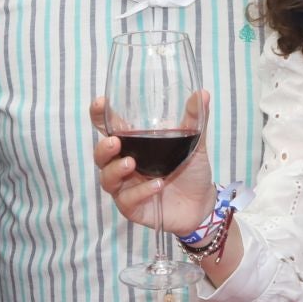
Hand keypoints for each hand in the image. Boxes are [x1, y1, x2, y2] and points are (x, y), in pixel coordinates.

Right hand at [90, 91, 214, 232]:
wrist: (203, 204)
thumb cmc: (192, 171)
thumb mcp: (195, 143)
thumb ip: (195, 121)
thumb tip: (203, 93)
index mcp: (134, 145)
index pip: (109, 128)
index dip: (99, 116)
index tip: (100, 104)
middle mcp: (124, 165)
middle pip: (100, 155)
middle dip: (103, 148)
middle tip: (115, 142)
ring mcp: (126, 187)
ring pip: (107, 179)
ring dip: (116, 170)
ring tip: (131, 164)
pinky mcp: (132, 208)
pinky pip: (127, 200)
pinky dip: (140, 191)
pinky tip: (157, 184)